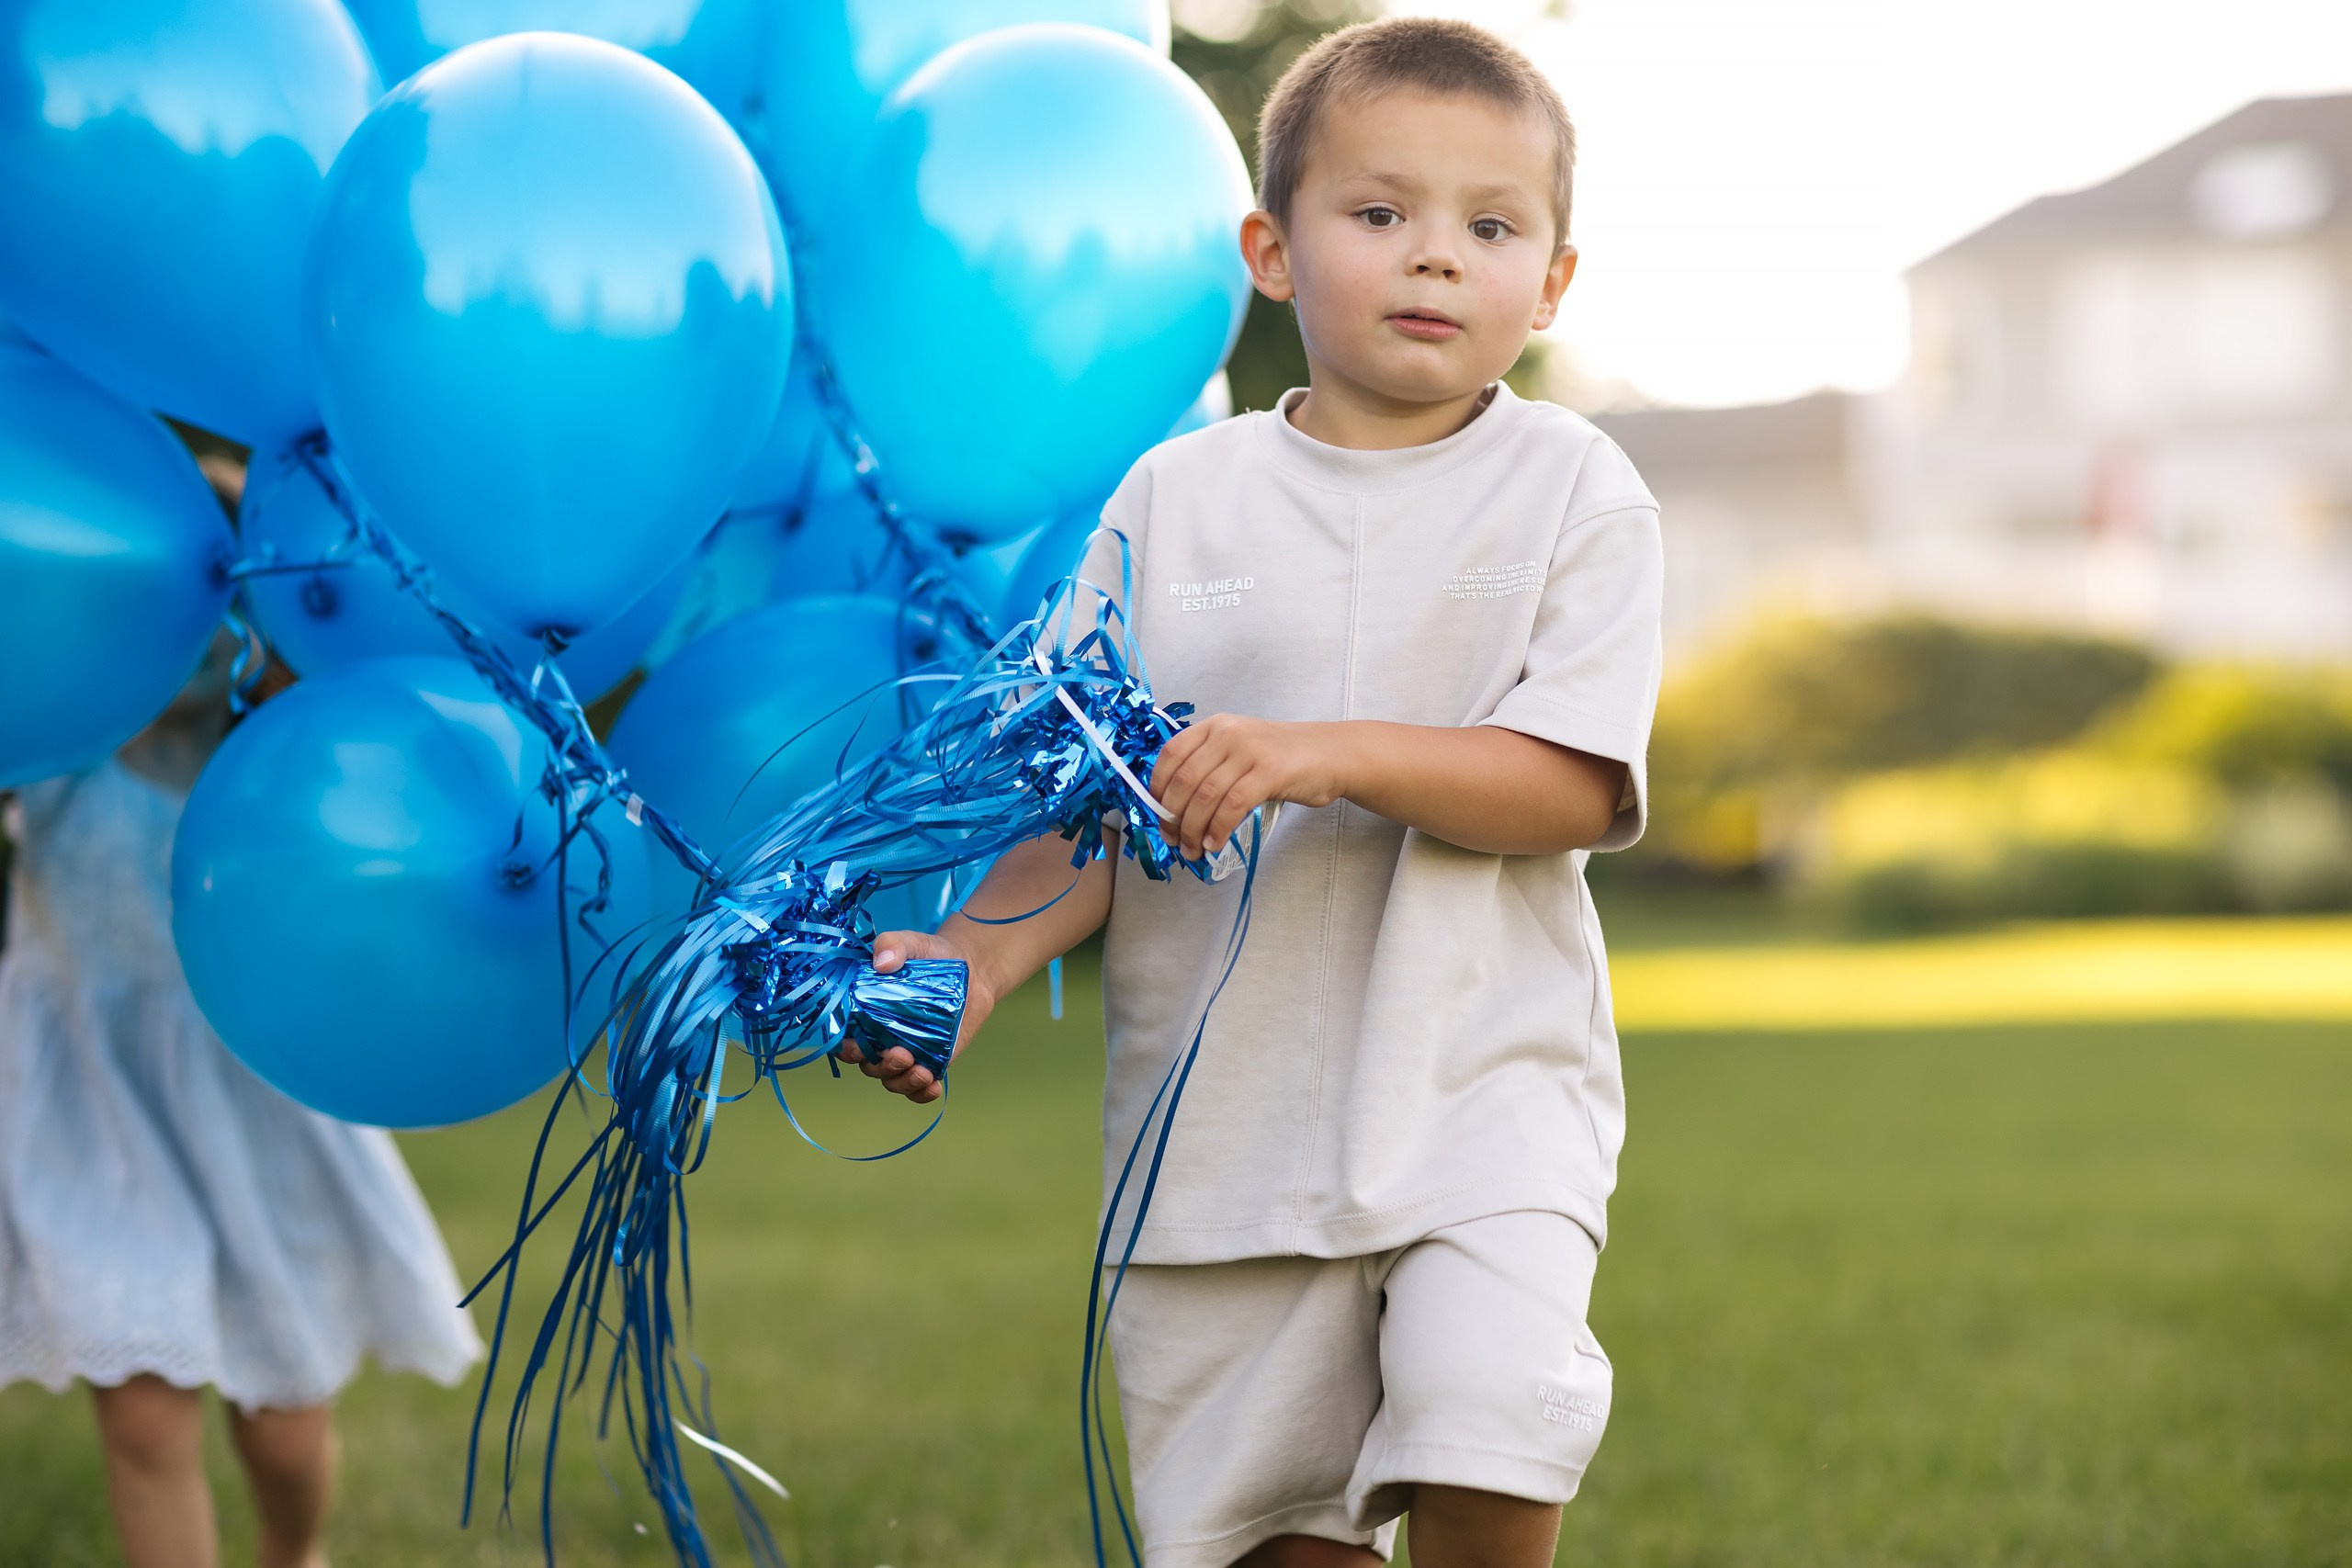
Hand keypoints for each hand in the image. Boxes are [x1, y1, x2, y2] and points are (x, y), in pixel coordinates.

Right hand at [836, 928, 995, 1103]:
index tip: (856, 1045)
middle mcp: (880, 1038)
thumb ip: (891, 945)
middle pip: (868, 1065)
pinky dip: (922, 1093)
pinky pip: (919, 1088)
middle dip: (881, 1066)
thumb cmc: (930, 955)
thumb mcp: (910, 943)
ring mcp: (905, 1052)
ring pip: (892, 1080)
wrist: (969, 967)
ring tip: (921, 1071)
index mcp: (864, 1014)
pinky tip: (933, 1086)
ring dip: (903, 1081)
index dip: (846, 1048)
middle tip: (900, 1054)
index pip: (844, 1039)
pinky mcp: (930, 1061)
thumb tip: (882, 961)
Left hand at [1148, 714, 1351, 859]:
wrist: (1330, 753)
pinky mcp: (1269, 772)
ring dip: (1193, 830)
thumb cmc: (1282, 757)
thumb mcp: (1239, 749)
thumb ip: (1209, 767)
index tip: (1157, 815)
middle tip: (1173, 841)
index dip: (1157, 789)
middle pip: (1185, 781)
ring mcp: (1249, 751)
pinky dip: (1218, 830)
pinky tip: (1215, 844)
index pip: (1171, 755)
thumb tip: (1174, 808)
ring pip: (1205, 797)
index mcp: (1214, 726)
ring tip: (1193, 850)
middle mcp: (1227, 733)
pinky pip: (1232, 806)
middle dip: (1173, 817)